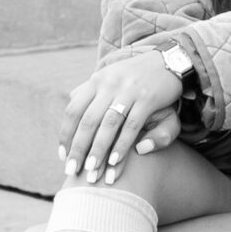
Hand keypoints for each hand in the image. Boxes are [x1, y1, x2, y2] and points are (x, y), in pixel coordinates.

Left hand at [60, 52, 181, 184]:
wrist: (168, 60)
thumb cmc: (135, 73)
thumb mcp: (110, 75)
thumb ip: (91, 88)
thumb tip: (71, 99)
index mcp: (97, 80)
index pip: (73, 110)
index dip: (66, 134)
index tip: (62, 156)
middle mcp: (109, 84)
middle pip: (88, 121)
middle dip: (79, 148)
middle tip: (73, 170)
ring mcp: (128, 91)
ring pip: (108, 125)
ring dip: (98, 150)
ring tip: (92, 171)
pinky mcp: (148, 98)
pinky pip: (132, 126)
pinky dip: (122, 145)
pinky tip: (114, 161)